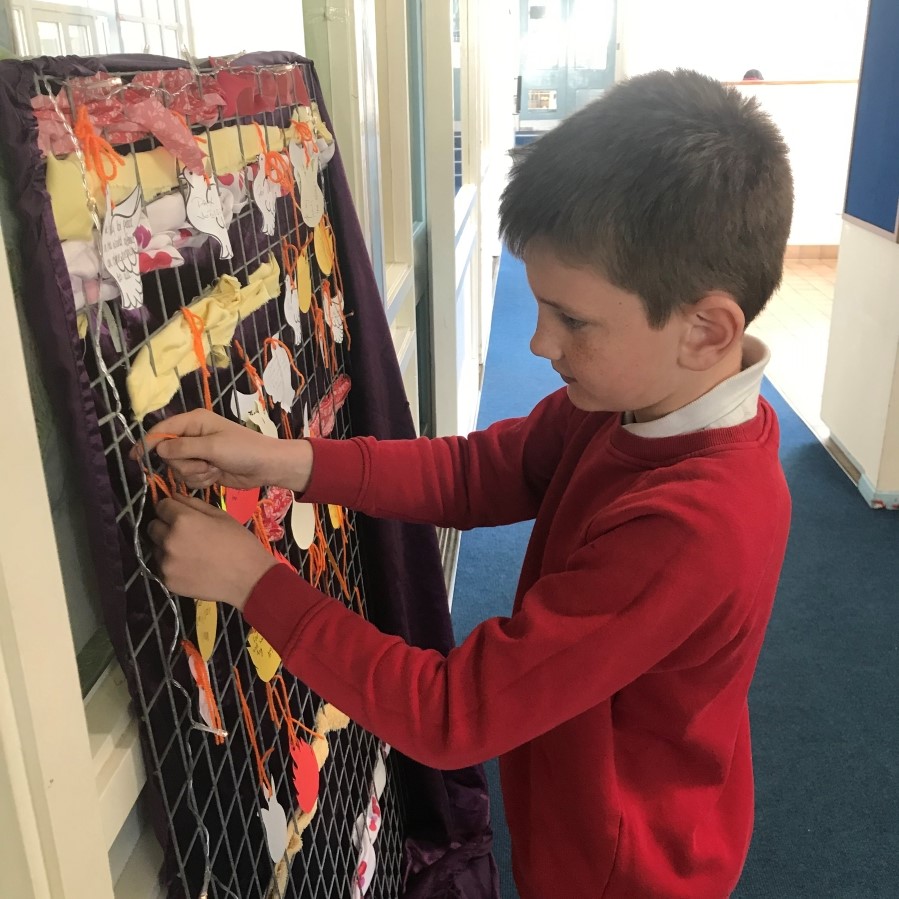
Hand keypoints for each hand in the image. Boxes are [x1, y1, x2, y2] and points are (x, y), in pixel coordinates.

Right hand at [134, 409, 312, 492]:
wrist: (266, 466)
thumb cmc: (243, 449)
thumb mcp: (212, 446)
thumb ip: (183, 447)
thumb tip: (158, 448)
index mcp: (194, 421)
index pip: (162, 430)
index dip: (147, 443)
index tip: (135, 458)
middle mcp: (192, 435)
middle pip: (168, 453)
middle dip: (184, 463)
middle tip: (205, 463)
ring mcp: (198, 452)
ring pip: (178, 468)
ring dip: (195, 473)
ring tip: (214, 469)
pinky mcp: (204, 467)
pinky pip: (189, 478)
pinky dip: (201, 480)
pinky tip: (216, 475)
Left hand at [147, 494, 277, 608]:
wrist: (249, 578)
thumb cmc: (239, 542)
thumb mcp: (221, 515)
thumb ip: (194, 504)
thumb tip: (175, 496)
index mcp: (182, 520)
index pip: (161, 506)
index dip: (171, 508)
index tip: (181, 514)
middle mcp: (169, 540)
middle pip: (153, 526)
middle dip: (165, 526)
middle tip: (186, 534)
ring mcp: (166, 563)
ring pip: (156, 548)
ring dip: (167, 547)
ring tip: (190, 553)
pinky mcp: (168, 581)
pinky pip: (163, 567)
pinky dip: (173, 565)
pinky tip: (192, 567)